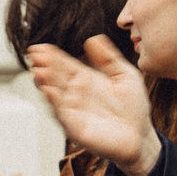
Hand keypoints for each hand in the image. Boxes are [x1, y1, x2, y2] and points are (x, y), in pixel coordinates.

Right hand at [28, 37, 158, 175]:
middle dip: (44, 66)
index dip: (53, 56)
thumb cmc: (133, 109)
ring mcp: (73, 110)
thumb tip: (93, 39)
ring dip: (45, 83)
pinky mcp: (75, 127)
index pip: (65, 65)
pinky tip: (49, 91)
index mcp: (86, 80)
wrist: (140, 136)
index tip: (41, 47)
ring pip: (54, 94)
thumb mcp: (125, 75)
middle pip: (55, 77)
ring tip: (38, 70)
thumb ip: (109, 58)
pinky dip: (55, 103)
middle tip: (35, 54)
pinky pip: (62, 114)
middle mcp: (76, 94)